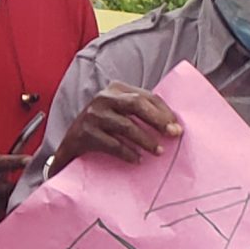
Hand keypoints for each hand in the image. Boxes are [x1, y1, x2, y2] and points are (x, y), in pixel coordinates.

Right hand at [56, 83, 181, 165]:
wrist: (72, 141)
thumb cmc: (103, 126)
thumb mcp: (120, 111)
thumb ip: (141, 112)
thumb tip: (172, 124)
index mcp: (116, 89)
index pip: (146, 97)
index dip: (164, 112)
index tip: (177, 127)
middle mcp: (103, 98)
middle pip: (136, 105)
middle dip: (158, 121)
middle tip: (173, 135)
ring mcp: (93, 115)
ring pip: (126, 126)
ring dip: (145, 140)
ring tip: (158, 152)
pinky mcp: (85, 133)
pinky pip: (113, 144)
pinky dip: (128, 153)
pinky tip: (137, 160)